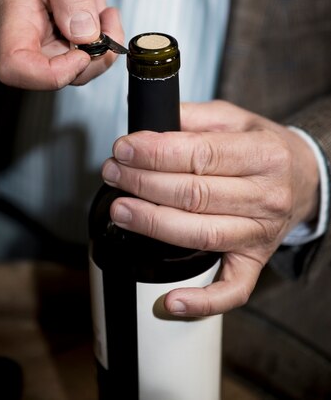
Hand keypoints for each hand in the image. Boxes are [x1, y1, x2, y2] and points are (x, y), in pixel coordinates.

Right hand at [0, 0, 123, 88]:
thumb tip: (86, 33)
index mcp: (8, 21)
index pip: (16, 67)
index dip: (55, 72)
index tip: (83, 51)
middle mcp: (17, 46)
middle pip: (56, 77)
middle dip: (94, 52)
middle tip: (106, 14)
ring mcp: (35, 55)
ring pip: (75, 72)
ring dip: (100, 45)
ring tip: (98, 5)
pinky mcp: (52, 56)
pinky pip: (80, 62)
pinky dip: (98, 42)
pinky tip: (95, 14)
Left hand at [102, 100, 319, 315]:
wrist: (303, 179)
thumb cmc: (263, 148)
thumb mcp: (235, 119)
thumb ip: (193, 116)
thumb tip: (149, 119)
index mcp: (264, 154)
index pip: (202, 154)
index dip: (157, 153)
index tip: (124, 148)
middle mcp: (267, 196)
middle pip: (195, 194)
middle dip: (144, 183)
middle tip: (113, 173)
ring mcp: (261, 234)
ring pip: (202, 234)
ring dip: (153, 224)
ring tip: (120, 210)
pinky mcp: (254, 263)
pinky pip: (231, 290)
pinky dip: (201, 300)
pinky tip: (170, 299)